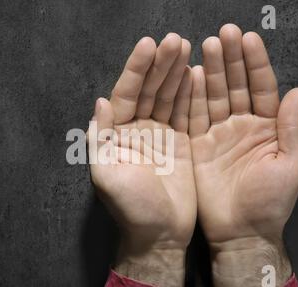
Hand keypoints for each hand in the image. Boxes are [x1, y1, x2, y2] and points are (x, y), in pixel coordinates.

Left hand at [88, 34, 196, 286]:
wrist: (159, 235)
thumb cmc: (131, 209)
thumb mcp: (107, 176)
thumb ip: (100, 139)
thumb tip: (100, 101)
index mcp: (117, 134)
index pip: (125, 93)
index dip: (136, 69)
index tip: (150, 44)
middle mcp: (137, 129)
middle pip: (148, 90)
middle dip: (160, 64)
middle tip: (176, 39)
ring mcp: (160, 135)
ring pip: (167, 97)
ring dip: (175, 72)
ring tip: (187, 47)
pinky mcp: (180, 143)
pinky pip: (185, 112)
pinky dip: (190, 94)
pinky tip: (197, 73)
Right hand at [189, 24, 297, 286]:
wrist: (240, 232)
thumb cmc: (270, 202)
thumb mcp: (290, 165)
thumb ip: (291, 128)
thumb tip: (296, 91)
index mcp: (267, 127)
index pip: (262, 88)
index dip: (256, 63)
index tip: (248, 38)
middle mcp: (241, 125)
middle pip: (235, 86)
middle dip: (230, 60)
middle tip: (223, 34)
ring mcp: (217, 134)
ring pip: (212, 96)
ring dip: (209, 72)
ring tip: (204, 46)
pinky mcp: (197, 145)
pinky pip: (193, 117)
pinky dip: (190, 97)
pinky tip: (188, 76)